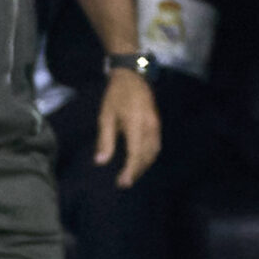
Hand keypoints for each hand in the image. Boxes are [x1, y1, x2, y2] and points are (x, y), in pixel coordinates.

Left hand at [93, 69, 161, 189]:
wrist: (132, 76)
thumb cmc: (116, 95)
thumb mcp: (106, 116)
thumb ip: (105, 140)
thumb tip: (101, 162)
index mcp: (136, 125)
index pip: (136, 153)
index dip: (130, 170)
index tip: (123, 183)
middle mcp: (150, 127)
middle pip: (147, 155)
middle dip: (137, 171)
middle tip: (124, 182)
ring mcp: (156, 124)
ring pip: (154, 151)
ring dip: (144, 165)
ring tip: (132, 174)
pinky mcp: (157, 123)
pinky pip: (156, 144)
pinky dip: (149, 156)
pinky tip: (140, 160)